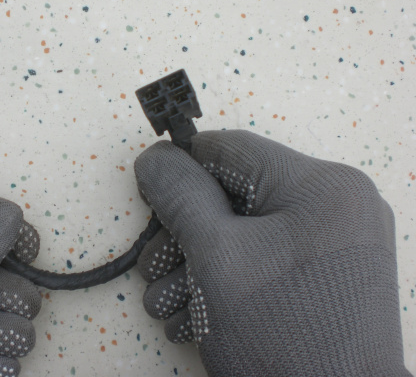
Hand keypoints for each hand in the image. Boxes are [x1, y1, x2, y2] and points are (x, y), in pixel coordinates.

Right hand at [135, 130, 410, 375]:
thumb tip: (154, 156)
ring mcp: (332, 245)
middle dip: (182, 236)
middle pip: (233, 197)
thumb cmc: (277, 333)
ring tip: (169, 306)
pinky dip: (224, 283)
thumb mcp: (215, 256)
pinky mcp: (324, 278)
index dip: (181, 169)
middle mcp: (335, 207)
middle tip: (154, 272)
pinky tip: (196, 317)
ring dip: (194, 267)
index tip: (149, 200)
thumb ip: (180, 196)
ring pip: (242, 233)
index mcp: (322, 186)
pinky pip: (263, 260)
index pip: (231, 150)